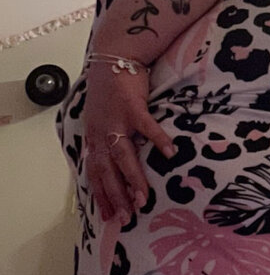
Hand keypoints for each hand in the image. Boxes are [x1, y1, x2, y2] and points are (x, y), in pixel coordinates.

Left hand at [83, 63, 175, 222]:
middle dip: (116, 197)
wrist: (113, 56)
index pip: (94, 173)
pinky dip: (158, 140)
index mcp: (95, 136)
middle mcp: (102, 132)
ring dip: (133, 179)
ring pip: (122, 156)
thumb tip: (115, 159)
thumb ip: (107, 137)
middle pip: (107, 171)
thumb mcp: (101, 117)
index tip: (108, 218)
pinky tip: (169, 153)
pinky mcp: (132, 106)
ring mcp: (117, 120)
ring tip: (143, 198)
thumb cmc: (111, 88)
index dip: (101, 195)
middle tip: (126, 218)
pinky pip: (146, 127)